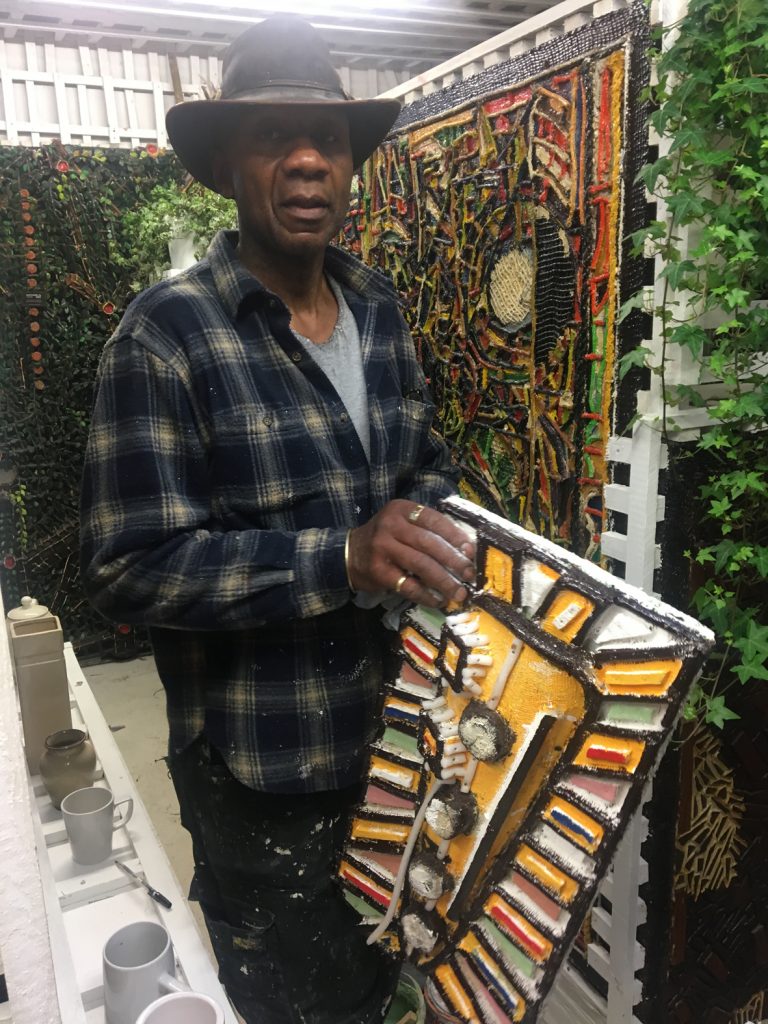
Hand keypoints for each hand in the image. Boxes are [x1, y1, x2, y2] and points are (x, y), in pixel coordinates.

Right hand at [347, 500, 475, 607]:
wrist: (348, 554)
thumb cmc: (384, 539)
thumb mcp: (401, 523)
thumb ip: (426, 529)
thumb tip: (464, 549)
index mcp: (401, 510)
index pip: (433, 519)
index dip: (454, 535)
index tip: (470, 550)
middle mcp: (391, 526)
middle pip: (429, 543)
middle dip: (453, 560)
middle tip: (469, 574)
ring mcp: (383, 548)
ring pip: (421, 564)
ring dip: (443, 581)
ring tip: (459, 592)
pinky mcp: (378, 572)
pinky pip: (407, 585)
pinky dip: (425, 595)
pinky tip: (437, 600)